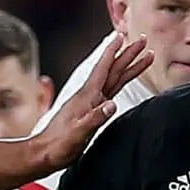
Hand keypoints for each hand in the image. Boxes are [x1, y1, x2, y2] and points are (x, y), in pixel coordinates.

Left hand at [24, 35, 152, 171]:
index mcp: (87, 96)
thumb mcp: (78, 133)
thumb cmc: (58, 145)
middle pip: (112, 70)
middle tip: (143, 40)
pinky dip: (120, 82)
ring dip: (128, 66)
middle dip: (128, 54)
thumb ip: (94, 119)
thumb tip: (112, 105)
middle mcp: (89, 96)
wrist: (44, 154)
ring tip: (145, 56)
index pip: (103, 68)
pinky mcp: (91, 112)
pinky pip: (111, 91)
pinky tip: (125, 80)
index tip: (122, 35)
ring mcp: (90, 103)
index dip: (113, 52)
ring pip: (114, 79)